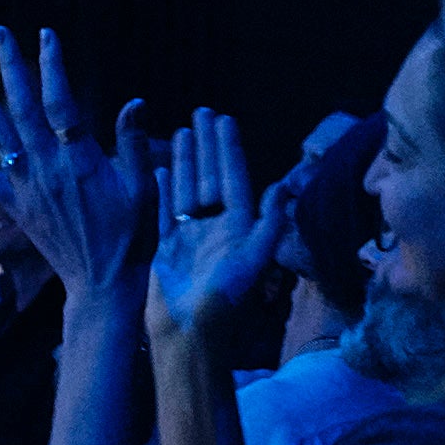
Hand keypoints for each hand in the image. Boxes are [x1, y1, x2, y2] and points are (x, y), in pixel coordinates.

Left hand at [0, 29, 155, 311]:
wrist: (102, 284)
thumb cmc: (131, 237)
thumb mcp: (144, 190)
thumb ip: (133, 145)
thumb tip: (134, 101)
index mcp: (80, 161)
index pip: (61, 103)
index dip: (52, 67)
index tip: (45, 36)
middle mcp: (46, 169)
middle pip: (23, 108)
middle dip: (10, 67)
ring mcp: (27, 188)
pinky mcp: (16, 207)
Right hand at [149, 110, 293, 341]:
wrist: (189, 332)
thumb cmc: (224, 298)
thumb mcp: (253, 259)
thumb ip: (269, 223)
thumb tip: (283, 184)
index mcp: (238, 226)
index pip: (234, 177)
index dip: (229, 148)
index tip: (224, 119)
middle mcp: (215, 226)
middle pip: (211, 176)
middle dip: (208, 144)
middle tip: (202, 111)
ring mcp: (190, 235)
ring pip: (188, 187)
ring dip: (187, 159)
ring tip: (183, 130)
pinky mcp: (167, 246)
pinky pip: (165, 210)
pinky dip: (163, 189)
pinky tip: (160, 167)